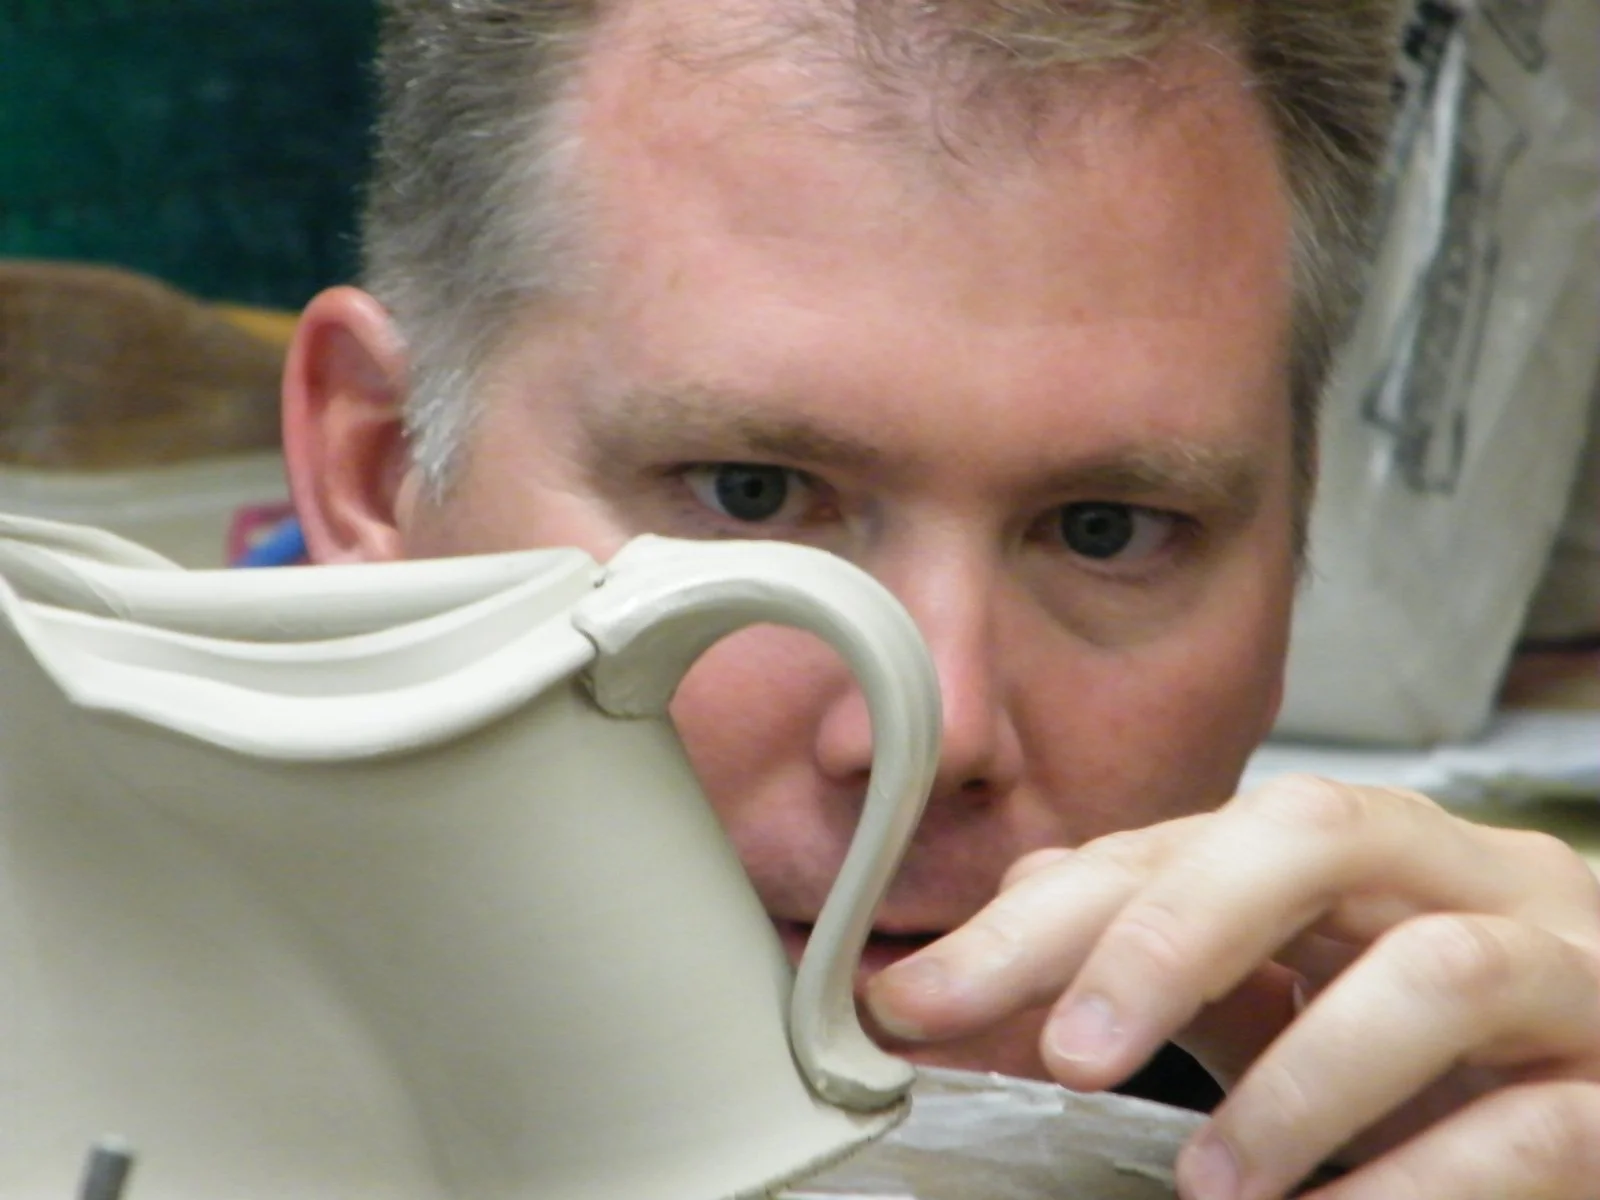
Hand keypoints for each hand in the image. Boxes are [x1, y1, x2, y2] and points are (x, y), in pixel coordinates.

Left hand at [865, 776, 1599, 1198]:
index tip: (917, 998)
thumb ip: (1171, 964)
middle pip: (1309, 836)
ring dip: (1300, 1080)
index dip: (1042, 916)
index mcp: (1355, 852)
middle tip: (1065, 1055)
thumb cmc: (1447, 1041)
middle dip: (1168, 935)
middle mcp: (1461, 877)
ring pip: (1438, 969)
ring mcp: (1565, 973)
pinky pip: (1534, 1127)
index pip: (1180, 844)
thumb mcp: (1292, 986)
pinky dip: (1415, 1182)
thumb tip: (986, 958)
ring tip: (1208, 1181)